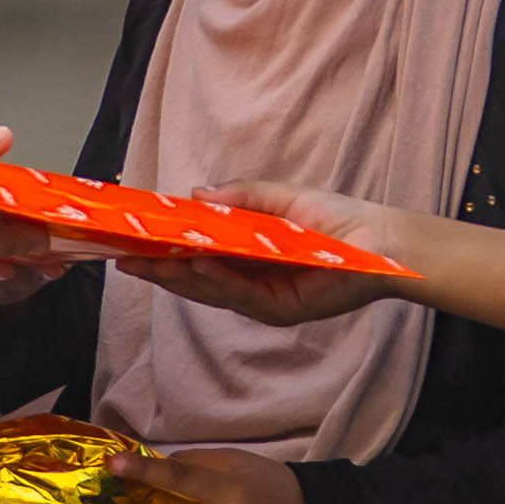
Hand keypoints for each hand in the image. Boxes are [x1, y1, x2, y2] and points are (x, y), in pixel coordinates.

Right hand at [122, 179, 422, 328]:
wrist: (382, 240)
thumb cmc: (338, 218)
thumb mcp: (281, 199)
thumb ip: (240, 198)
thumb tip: (194, 194)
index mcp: (249, 260)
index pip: (198, 259)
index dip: (164, 251)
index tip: (131, 242)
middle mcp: (252, 285)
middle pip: (196, 281)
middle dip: (159, 271)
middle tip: (122, 261)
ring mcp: (265, 300)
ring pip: (212, 291)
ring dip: (180, 277)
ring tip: (150, 263)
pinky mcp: (282, 309)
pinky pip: (241, 295)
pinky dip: (216, 280)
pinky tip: (194, 266)